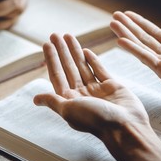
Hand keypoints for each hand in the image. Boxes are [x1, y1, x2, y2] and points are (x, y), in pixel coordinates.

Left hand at [33, 33, 160, 160]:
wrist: (125, 126)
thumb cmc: (96, 120)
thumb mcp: (68, 110)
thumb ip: (53, 101)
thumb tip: (35, 99)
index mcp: (69, 100)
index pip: (56, 75)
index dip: (51, 59)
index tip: (46, 44)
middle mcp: (81, 94)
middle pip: (68, 68)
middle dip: (61, 51)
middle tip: (55, 34)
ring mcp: (96, 89)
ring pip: (82, 66)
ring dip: (75, 51)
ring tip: (68, 36)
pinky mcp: (112, 86)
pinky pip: (99, 70)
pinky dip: (92, 60)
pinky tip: (86, 50)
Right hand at [110, 11, 160, 91]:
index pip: (154, 33)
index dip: (140, 23)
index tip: (127, 15)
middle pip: (143, 39)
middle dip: (128, 28)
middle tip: (114, 17)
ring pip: (140, 47)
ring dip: (125, 35)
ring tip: (112, 24)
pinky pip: (145, 58)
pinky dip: (132, 49)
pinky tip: (120, 40)